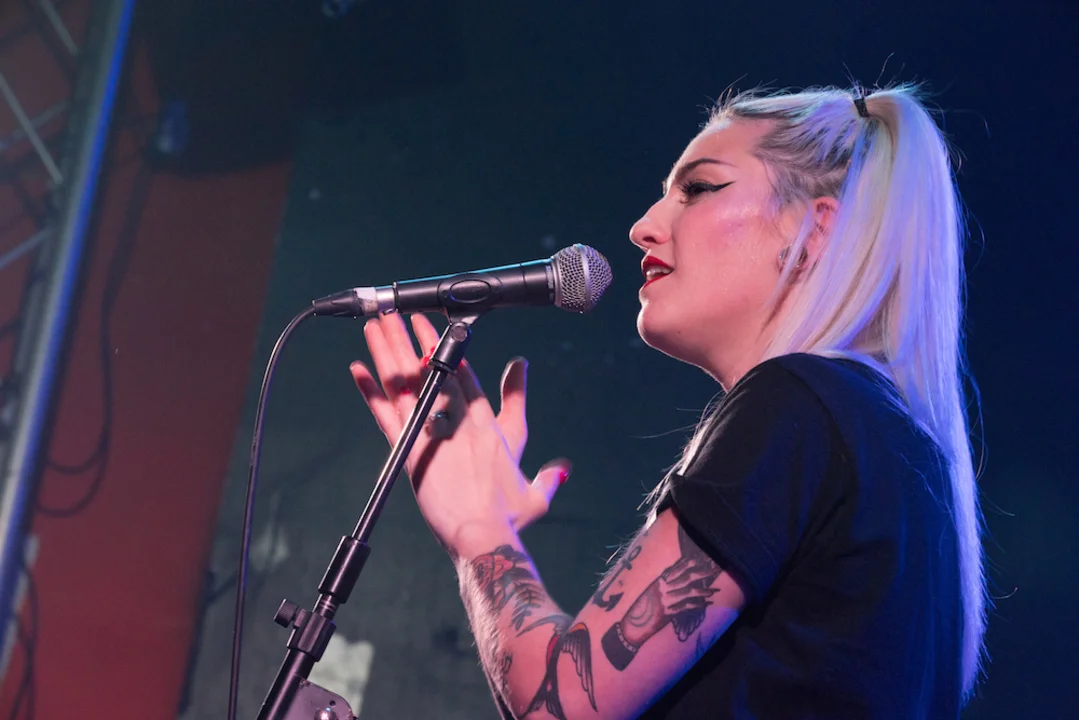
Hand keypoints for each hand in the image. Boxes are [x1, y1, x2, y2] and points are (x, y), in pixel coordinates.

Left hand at [349, 313, 568, 553]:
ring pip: (407, 384)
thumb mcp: (535, 495)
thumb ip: (549, 476)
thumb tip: (564, 467)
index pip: (467, 378)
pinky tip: (357, 368)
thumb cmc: (509, 519)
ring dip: (390, 351)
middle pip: (434, 371)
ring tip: (377, 324)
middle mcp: (460, 422)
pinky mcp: (410, 453)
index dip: (451, 351)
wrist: (484, 536)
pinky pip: (386, 416)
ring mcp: (434, 434)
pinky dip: (371, 392)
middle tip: (399, 313)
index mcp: (488, 427)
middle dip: (415, 339)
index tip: (438, 328)